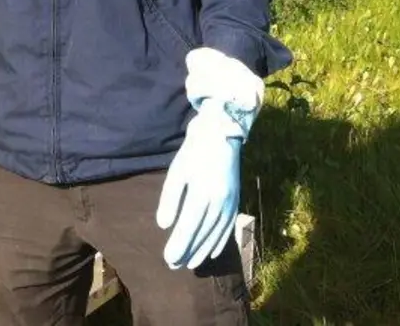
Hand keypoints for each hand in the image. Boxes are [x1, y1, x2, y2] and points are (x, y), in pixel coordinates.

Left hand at [156, 99, 244, 268]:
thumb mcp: (177, 171)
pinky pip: (229, 226)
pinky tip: (213, 253)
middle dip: (189, 252)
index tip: (169, 259)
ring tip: (192, 264)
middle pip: (203, 234)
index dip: (180, 245)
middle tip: (175, 266)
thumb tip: (164, 225)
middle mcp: (220, 202)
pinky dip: (221, 241)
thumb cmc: (194, 152)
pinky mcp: (236, 200)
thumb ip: (170, 199)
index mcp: (203, 193)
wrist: (221, 133)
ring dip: (204, 251)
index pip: (190, 227)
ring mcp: (230, 202)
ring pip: (217, 234)